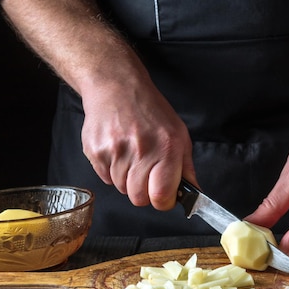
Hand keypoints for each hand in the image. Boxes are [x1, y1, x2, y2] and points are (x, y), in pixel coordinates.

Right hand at [81, 77, 196, 209]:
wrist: (116, 87)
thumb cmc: (150, 111)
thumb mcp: (179, 134)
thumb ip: (186, 168)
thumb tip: (193, 194)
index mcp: (166, 148)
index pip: (161, 197)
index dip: (163, 201)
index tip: (164, 195)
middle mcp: (141, 150)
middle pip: (138, 198)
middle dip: (143, 191)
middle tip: (146, 173)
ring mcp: (115, 151)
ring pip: (121, 189)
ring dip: (127, 179)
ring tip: (131, 155)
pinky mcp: (95, 151)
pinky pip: (105, 178)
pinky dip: (112, 171)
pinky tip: (118, 150)